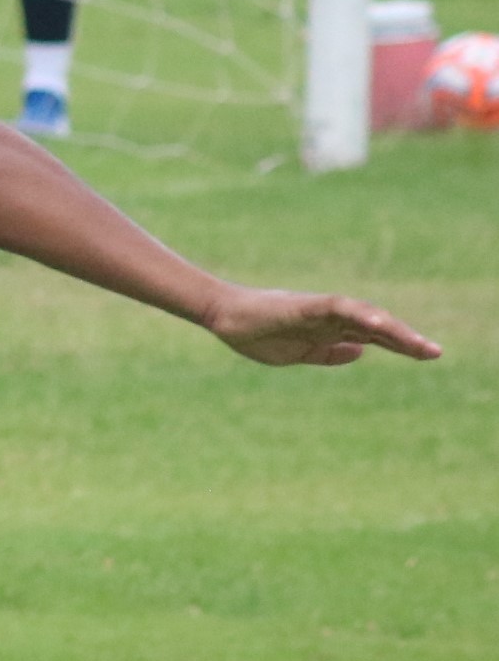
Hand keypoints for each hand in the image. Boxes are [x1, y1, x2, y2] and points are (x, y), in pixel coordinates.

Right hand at [199, 286, 438, 368]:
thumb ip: (329, 353)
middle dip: (406, 339)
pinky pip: (338, 309)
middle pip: (377, 326)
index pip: (374, 335)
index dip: (401, 343)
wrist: (224, 316)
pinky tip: (378, 325)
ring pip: (364, 316)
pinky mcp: (306, 306)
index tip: (428, 354)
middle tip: (435, 352)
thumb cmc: (256, 333)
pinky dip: (359, 315)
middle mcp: (332, 317)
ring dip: (391, 329)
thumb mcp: (299, 353)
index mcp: (331, 329)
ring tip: (417, 343)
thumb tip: (361, 351)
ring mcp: (320, 310)